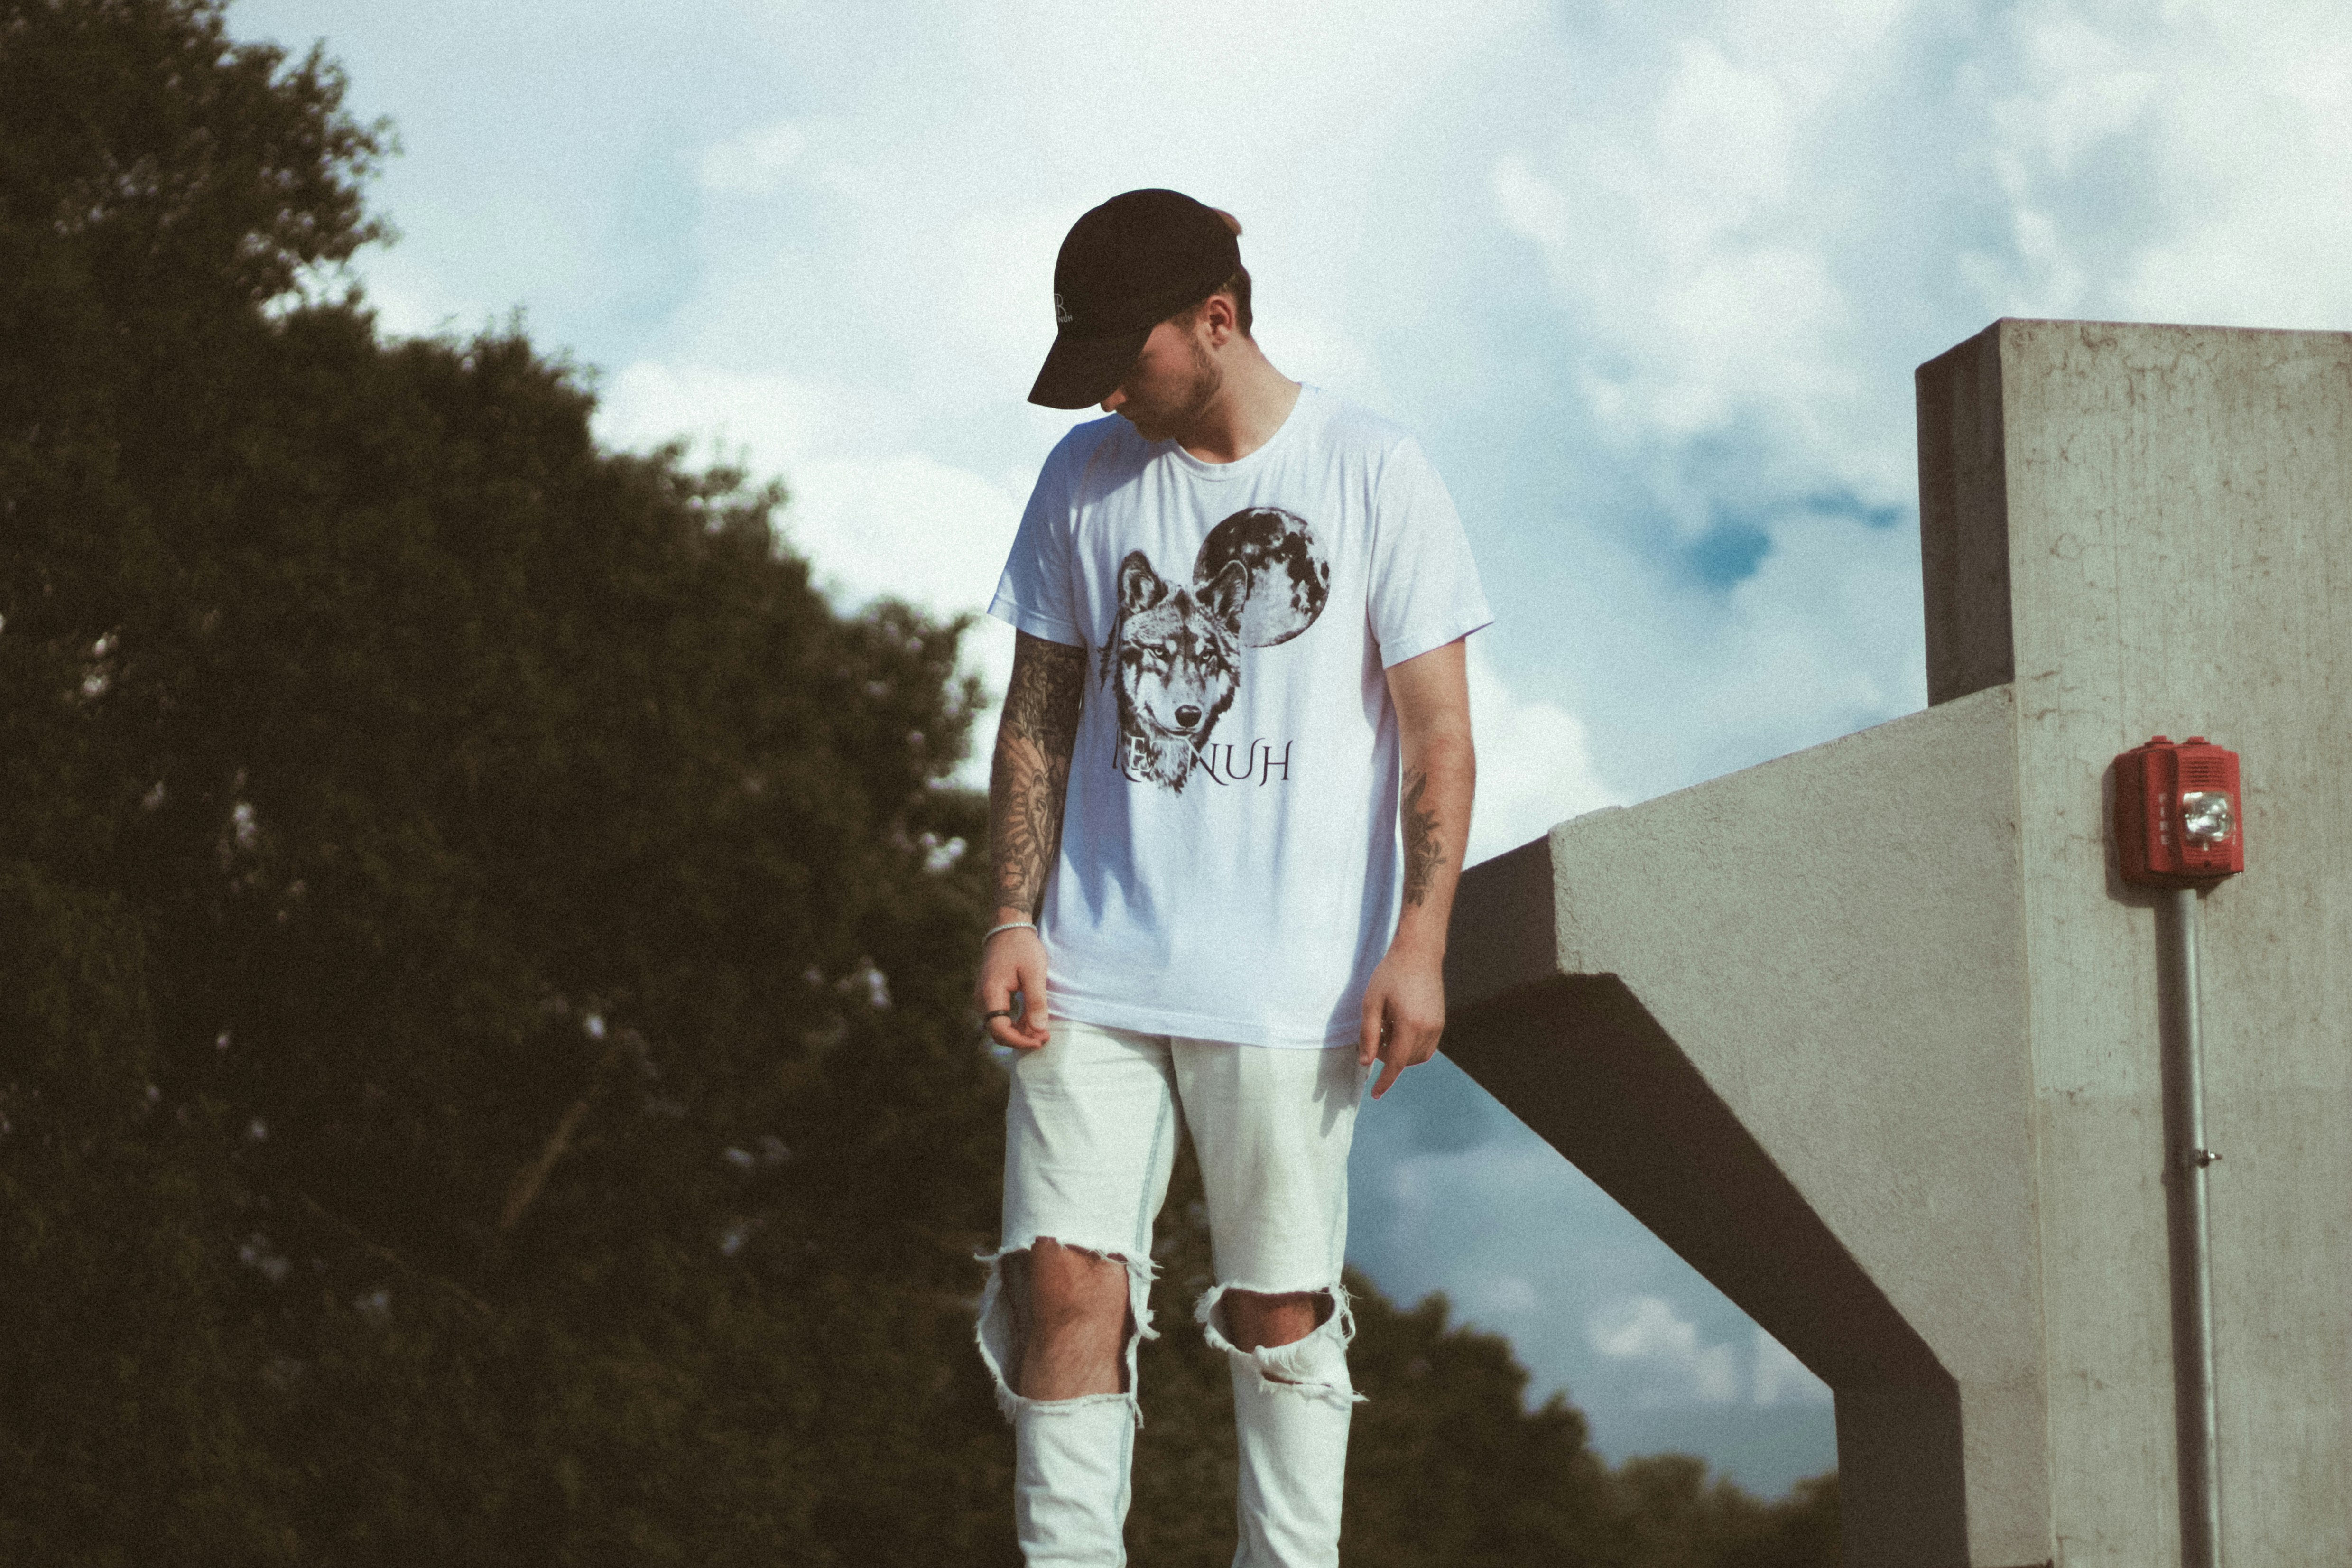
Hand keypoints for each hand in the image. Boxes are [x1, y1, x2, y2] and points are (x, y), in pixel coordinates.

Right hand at [976, 923, 1052, 1049]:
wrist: (1008, 929)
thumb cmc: (1022, 948)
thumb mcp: (1034, 973)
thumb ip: (1036, 1001)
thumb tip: (1038, 1028)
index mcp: (990, 993)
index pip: (999, 1029)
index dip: (1019, 1040)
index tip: (1039, 1040)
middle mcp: (982, 999)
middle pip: (997, 1031)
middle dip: (1021, 1039)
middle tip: (1045, 1038)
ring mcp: (984, 998)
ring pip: (999, 1026)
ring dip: (1020, 1032)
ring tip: (1043, 1031)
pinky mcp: (991, 995)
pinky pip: (1001, 1017)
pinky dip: (1016, 1023)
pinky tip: (1033, 1021)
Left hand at [1358, 946, 1443, 1098]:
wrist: (1419, 953)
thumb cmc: (1391, 974)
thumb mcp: (1371, 1003)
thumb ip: (1367, 1035)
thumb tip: (1365, 1063)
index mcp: (1409, 1025)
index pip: (1395, 1064)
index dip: (1384, 1081)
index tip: (1374, 1094)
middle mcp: (1428, 1029)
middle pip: (1405, 1061)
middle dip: (1387, 1058)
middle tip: (1374, 1036)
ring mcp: (1437, 1026)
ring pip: (1417, 1056)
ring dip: (1399, 1053)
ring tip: (1387, 1028)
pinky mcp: (1440, 1022)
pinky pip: (1426, 1047)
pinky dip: (1411, 1046)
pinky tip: (1399, 1026)